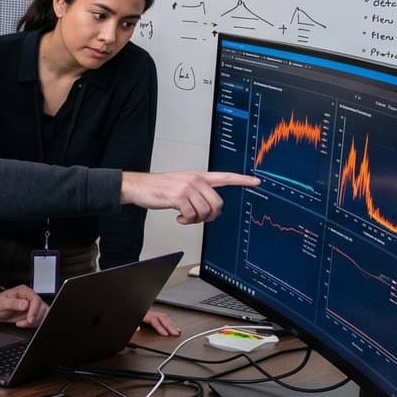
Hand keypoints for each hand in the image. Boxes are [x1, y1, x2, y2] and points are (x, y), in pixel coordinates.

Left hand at [0, 284, 47, 327]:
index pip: (36, 299)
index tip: (30, 319)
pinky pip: (39, 319)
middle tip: (25, 322)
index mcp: (24, 291)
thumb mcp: (1, 303)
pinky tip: (23, 323)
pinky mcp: (32, 312)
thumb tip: (25, 304)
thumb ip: (13, 303)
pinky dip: (33, 324)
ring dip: (35, 321)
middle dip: (35, 317)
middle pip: (42, 307)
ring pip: (43, 313)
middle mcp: (30, 297)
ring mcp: (32, 305)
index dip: (35, 310)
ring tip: (22, 323)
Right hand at [121, 171, 258, 223]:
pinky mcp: (178, 197)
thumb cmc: (159, 187)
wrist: (139, 186)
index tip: (256, 181)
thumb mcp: (181, 184)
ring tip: (186, 217)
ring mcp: (187, 188)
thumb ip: (198, 192)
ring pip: (205, 211)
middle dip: (211, 216)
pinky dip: (186, 221)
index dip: (242, 180)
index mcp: (199, 176)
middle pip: (218, 203)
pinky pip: (192, 215)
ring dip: (196, 220)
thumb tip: (209, 208)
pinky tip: (179, 217)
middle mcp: (195, 180)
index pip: (225, 176)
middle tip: (200, 218)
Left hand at [139, 308, 180, 336]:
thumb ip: (136, 326)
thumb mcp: (135, 321)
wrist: (135, 311)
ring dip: (172, 325)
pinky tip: (175, 327)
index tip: (166, 334)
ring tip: (178, 331)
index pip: (155, 322)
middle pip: (163, 319)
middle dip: (170, 327)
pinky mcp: (156, 315)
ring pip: (165, 318)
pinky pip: (165, 318)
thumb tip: (138, 329)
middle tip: (176, 333)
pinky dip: (171, 323)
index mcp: (146, 316)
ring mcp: (154, 314)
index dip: (161, 328)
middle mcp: (152, 314)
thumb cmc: (136, 317)